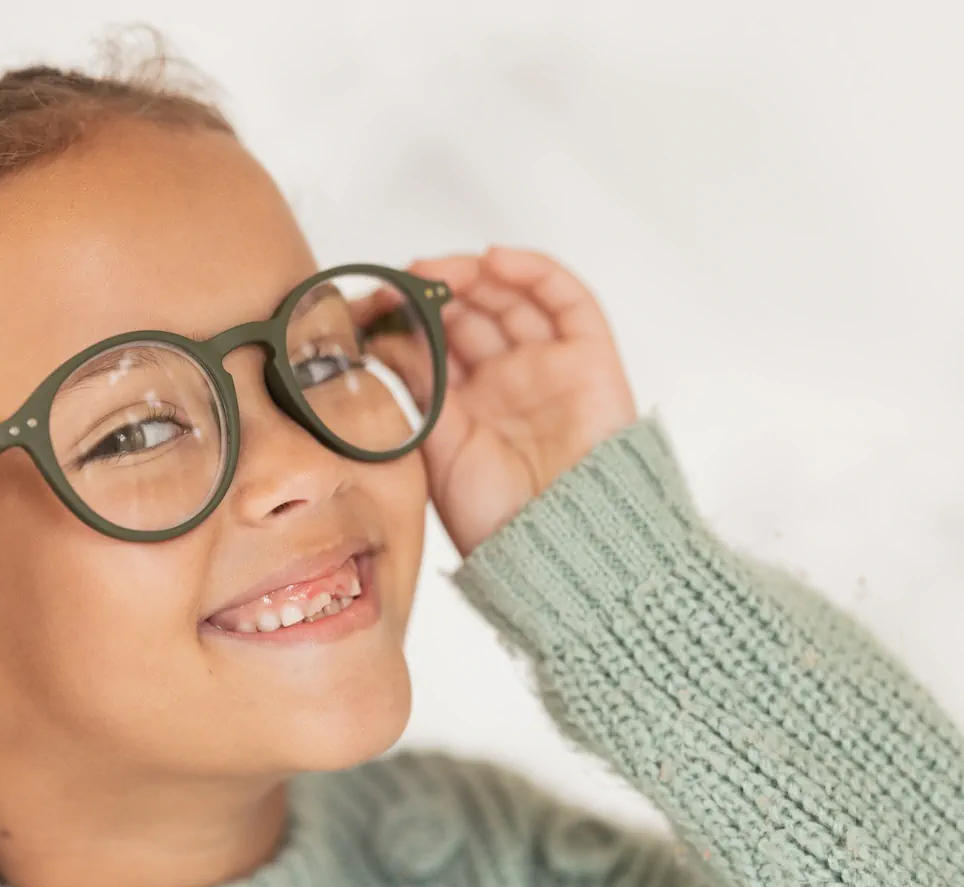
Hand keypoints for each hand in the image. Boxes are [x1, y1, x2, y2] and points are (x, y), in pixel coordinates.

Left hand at [406, 246, 637, 556]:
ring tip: (438, 272)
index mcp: (466, 408)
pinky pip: (567, 301)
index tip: (375, 300)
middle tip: (404, 281)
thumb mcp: (438, 446)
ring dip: (475, 275)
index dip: (408, 316)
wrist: (558, 548)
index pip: (436, 342)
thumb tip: (384, 335)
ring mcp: (547, 368)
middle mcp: (506, 383)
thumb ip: (417, 387)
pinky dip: (534, 272)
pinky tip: (495, 261)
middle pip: (472, 313)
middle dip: (436, 291)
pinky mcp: (588, 359)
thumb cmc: (498, 520)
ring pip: (512, 299)